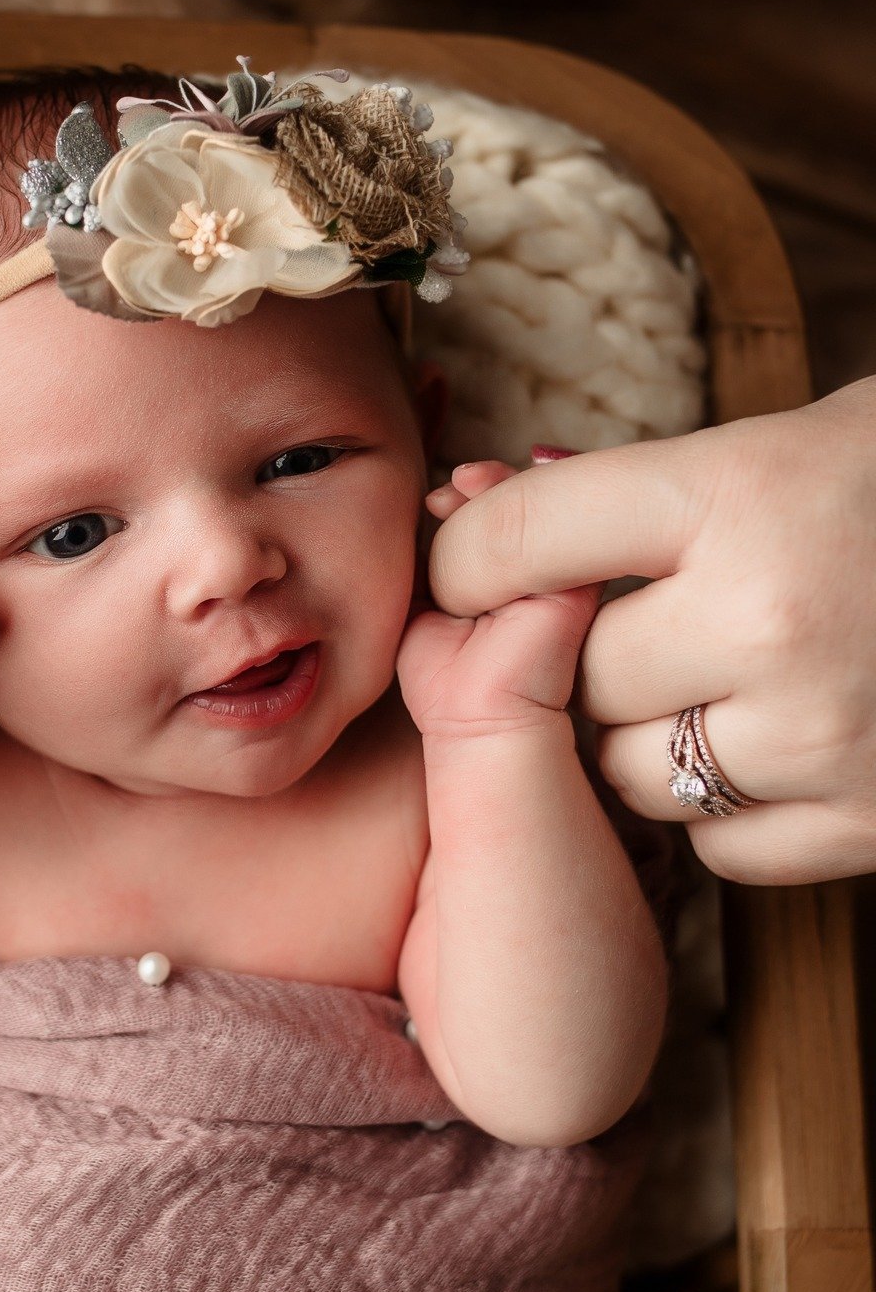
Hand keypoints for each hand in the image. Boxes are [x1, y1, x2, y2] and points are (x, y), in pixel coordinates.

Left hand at [425, 386, 875, 882]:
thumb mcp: (760, 447)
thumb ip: (608, 493)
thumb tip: (462, 508)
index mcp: (740, 494)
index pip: (514, 543)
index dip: (465, 558)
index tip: (467, 567)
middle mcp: (775, 618)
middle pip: (566, 678)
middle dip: (574, 655)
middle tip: (628, 622)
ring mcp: (828, 732)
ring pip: (625, 774)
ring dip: (640, 735)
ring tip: (710, 678)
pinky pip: (712, 843)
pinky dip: (717, 806)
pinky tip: (768, 741)